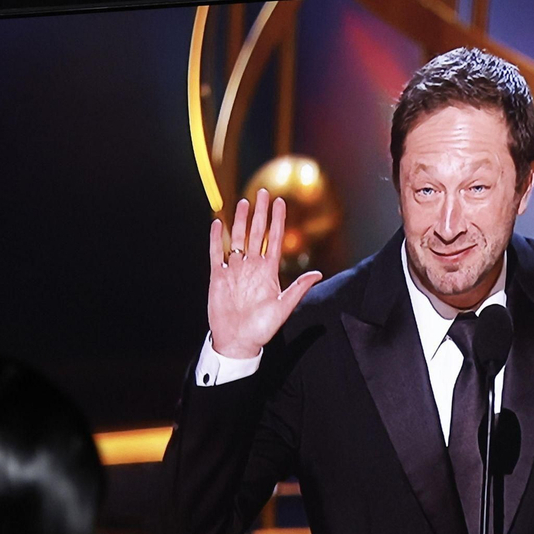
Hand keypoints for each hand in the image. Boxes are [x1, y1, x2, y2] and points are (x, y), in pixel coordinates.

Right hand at [207, 189, 322, 359]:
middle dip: (261, 213)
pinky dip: (217, 239)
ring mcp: (235, 270)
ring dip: (241, 221)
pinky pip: (216, 253)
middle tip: (263, 192)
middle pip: (257, 233)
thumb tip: (318, 273)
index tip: (281, 202)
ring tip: (244, 202)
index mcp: (268, 272)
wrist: (237, 341)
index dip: (278, 221)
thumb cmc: (261, 328)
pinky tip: (219, 224)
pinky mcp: (218, 276)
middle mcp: (252, 267)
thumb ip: (298, 289)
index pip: (274, 239)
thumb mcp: (283, 308)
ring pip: (238, 239)